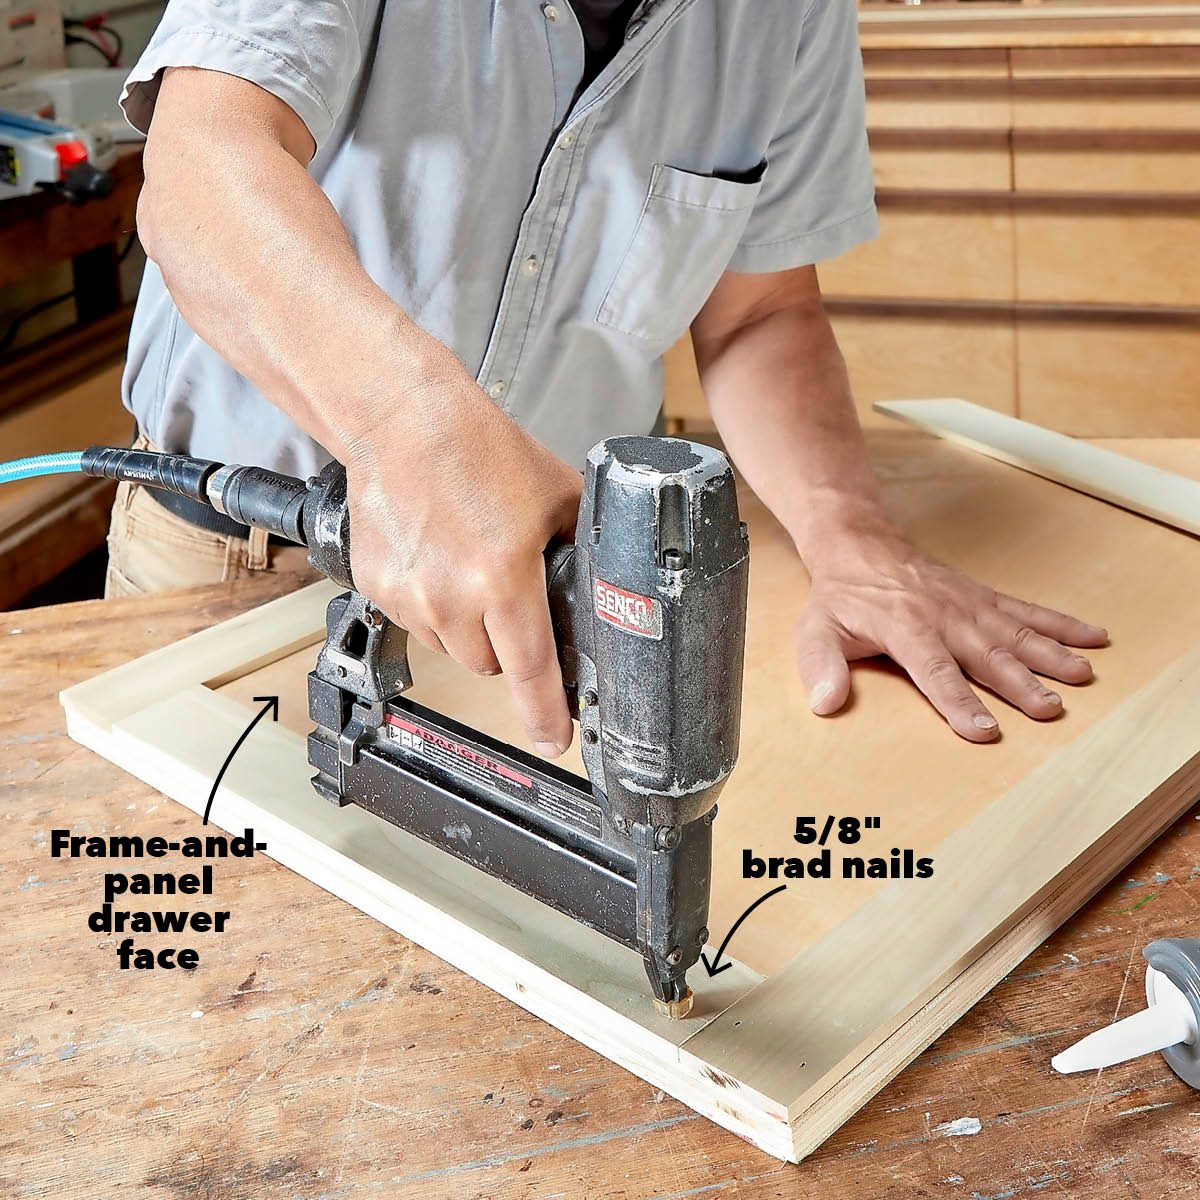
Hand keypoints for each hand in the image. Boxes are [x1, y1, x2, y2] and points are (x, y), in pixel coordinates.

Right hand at [344, 365, 581, 756]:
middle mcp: (452, 598)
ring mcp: (409, 598)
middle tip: (509, 595)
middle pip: (490, 665)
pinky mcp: (377, 589)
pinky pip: (416, 623)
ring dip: (467, 627)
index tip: (556, 740)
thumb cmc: (482, 452)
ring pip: (452, 648)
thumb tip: (612, 584)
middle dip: (507, 645)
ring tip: (469, 567)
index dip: (547, 714)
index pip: (531, 670)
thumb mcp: (560, 498)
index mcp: (504, 579)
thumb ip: (585, 549)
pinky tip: (437, 559)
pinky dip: (431, 606)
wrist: (404, 424)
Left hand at [794, 517, 1107, 741]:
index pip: (934, 672)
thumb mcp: (815, 631)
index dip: (959, 702)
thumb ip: (819, 667)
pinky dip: (1062, 624)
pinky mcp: (984, 598)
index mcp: (904, 629)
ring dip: (1050, 655)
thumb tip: (824, 704)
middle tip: (1050, 710)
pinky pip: (1027, 610)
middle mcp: (944, 616)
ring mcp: (968, 605)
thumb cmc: (840, 597)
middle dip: (1019, 685)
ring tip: (1082, 677)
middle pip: (986, 655)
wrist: (860, 545)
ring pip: (1015, 632)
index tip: (984, 731)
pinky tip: (1094, 638)